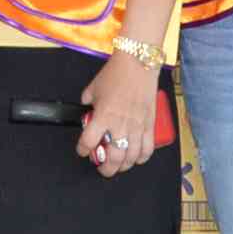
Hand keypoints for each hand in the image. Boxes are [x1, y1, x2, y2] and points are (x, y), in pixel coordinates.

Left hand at [76, 52, 161, 175]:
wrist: (138, 63)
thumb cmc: (115, 74)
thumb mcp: (93, 88)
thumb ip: (88, 101)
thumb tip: (86, 108)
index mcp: (103, 116)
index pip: (88, 141)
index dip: (83, 149)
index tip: (82, 150)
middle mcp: (120, 125)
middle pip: (113, 158)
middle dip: (107, 169)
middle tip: (103, 169)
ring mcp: (136, 126)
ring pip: (131, 157)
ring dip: (124, 166)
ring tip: (119, 166)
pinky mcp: (149, 124)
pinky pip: (148, 148)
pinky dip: (142, 157)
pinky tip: (137, 158)